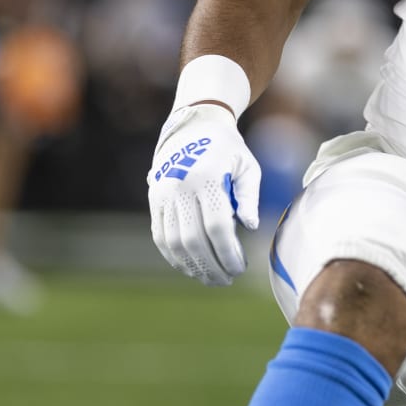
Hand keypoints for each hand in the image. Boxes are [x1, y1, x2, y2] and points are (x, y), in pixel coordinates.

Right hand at [146, 103, 261, 285]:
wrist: (193, 125)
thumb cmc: (228, 150)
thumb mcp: (248, 166)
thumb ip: (250, 197)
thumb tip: (251, 228)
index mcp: (208, 178)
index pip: (217, 227)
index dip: (228, 253)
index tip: (240, 269)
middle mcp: (181, 186)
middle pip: (193, 240)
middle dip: (210, 266)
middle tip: (225, 281)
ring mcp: (164, 193)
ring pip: (173, 242)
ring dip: (191, 266)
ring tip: (209, 278)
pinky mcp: (154, 198)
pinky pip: (160, 235)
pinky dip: (173, 256)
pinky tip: (188, 267)